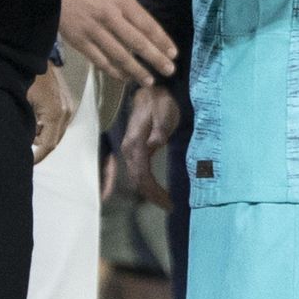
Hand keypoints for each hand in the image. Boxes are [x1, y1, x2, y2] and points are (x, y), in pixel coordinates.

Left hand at [28, 62, 74, 164]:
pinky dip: (48, 126)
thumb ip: (26, 127)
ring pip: (57, 132)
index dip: (37, 157)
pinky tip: (36, 119)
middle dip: (39, 146)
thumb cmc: (26, 80)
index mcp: (55, 114)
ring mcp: (69, 107)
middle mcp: (66, 112)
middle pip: (54, 141)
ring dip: (44, 135)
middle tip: (23, 142)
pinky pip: (59, 123)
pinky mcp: (68, 103)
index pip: (48, 145)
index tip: (27, 162)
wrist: (32, 57)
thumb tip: (25, 143)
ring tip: (29, 126)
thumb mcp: (22, 105)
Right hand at [60, 0, 176, 87]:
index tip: (173, 53)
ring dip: (137, 70)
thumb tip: (148, 29)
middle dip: (155, 58)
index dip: (161, 40)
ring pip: (120, 56)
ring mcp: (94, 31)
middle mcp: (110, 16)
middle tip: (169, 71)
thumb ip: (128, 7)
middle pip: (137, 42)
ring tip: (149, 81)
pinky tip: (125, 78)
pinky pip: (101, 61)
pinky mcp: (80, 43)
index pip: (147, 23)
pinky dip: (114, 72)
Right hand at [121, 85, 180, 209]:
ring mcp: (129, 150)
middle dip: (152, 195)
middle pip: (138, 180)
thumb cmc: (160, 102)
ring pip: (136, 177)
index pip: (142, 176)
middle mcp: (128, 150)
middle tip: (169, 206)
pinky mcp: (134, 149)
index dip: (154, 191)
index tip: (169, 203)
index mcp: (135, 144)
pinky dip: (145, 183)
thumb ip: (160, 129)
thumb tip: (154, 144)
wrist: (151, 92)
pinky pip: (137, 171)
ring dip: (149, 191)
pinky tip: (153, 189)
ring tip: (164, 201)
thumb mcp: (164, 113)